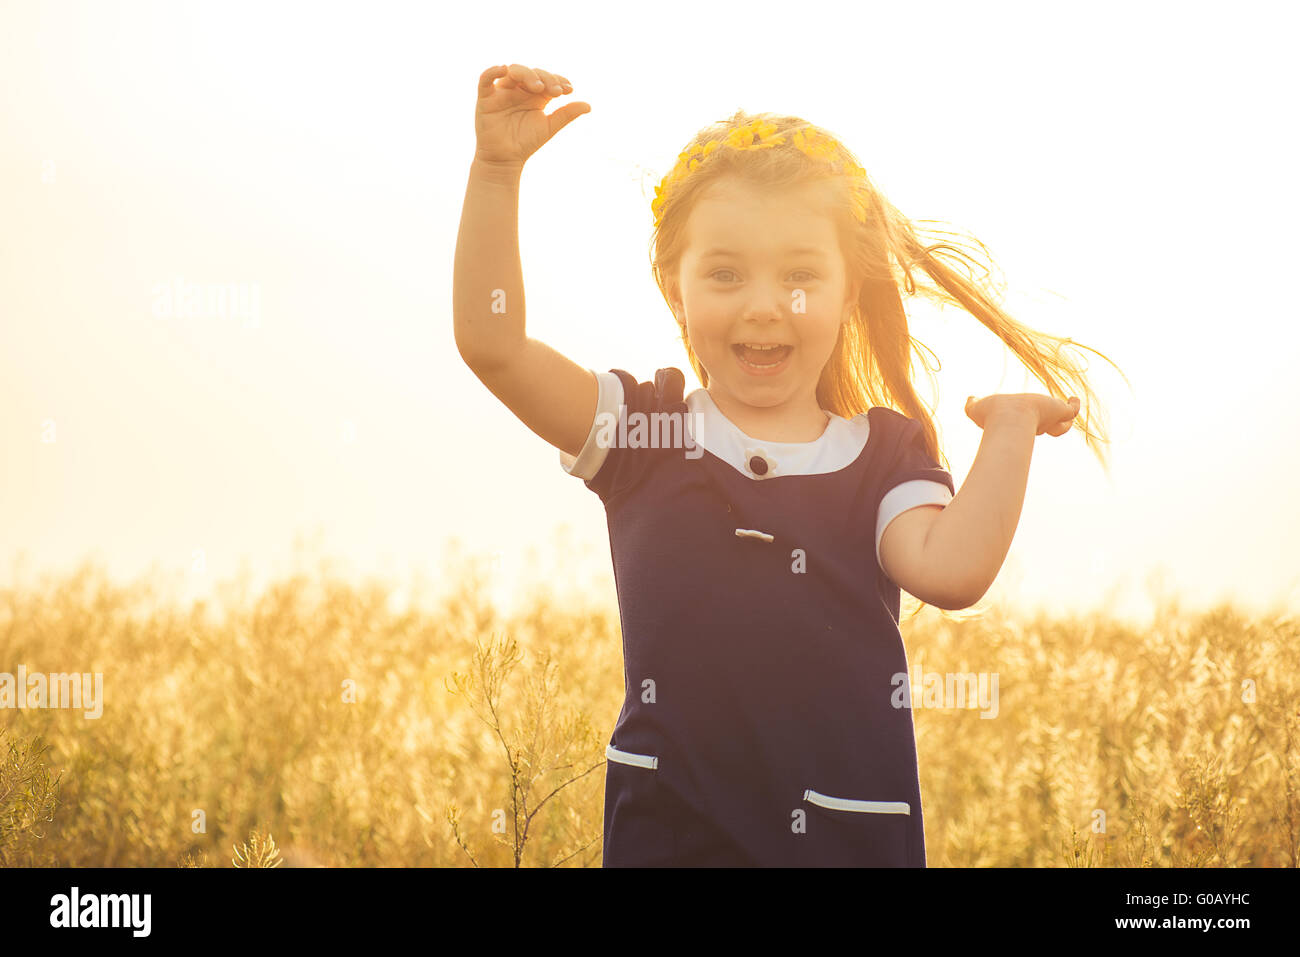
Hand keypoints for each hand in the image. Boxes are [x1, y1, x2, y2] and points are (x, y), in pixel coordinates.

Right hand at [473, 63, 589, 168]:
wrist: (506, 160)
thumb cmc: (527, 143)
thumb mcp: (549, 127)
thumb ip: (566, 114)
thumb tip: (588, 105)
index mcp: (534, 94)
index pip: (546, 78)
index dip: (558, 80)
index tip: (569, 90)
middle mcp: (518, 89)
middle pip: (531, 72)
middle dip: (545, 78)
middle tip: (555, 91)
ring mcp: (502, 92)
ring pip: (512, 71)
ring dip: (526, 74)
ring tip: (538, 87)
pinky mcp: (486, 98)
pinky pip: (486, 79)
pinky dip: (492, 71)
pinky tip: (503, 68)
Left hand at [965, 393, 1079, 435]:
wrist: (1009, 417)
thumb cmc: (991, 416)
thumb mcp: (977, 408)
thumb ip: (972, 404)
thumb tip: (969, 399)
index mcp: (1019, 424)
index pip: (1027, 424)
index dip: (1029, 421)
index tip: (1027, 415)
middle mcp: (1035, 424)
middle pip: (1047, 427)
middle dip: (1049, 424)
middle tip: (1051, 417)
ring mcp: (1049, 419)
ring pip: (1063, 423)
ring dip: (1065, 417)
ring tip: (1069, 407)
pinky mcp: (1060, 412)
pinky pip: (1072, 411)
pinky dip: (1074, 405)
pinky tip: (1073, 398)